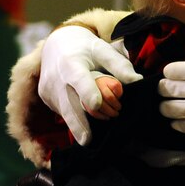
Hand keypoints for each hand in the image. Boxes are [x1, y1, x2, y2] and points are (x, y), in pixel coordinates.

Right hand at [39, 26, 141, 144]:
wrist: (56, 45)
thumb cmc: (86, 49)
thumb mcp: (103, 50)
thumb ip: (119, 66)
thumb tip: (138, 81)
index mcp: (72, 62)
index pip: (79, 79)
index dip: (87, 92)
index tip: (97, 105)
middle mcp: (56, 77)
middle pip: (68, 103)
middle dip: (78, 123)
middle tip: (88, 140)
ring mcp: (48, 89)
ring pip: (65, 111)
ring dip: (79, 125)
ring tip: (90, 138)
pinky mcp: (46, 98)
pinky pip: (62, 111)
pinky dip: (74, 119)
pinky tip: (84, 126)